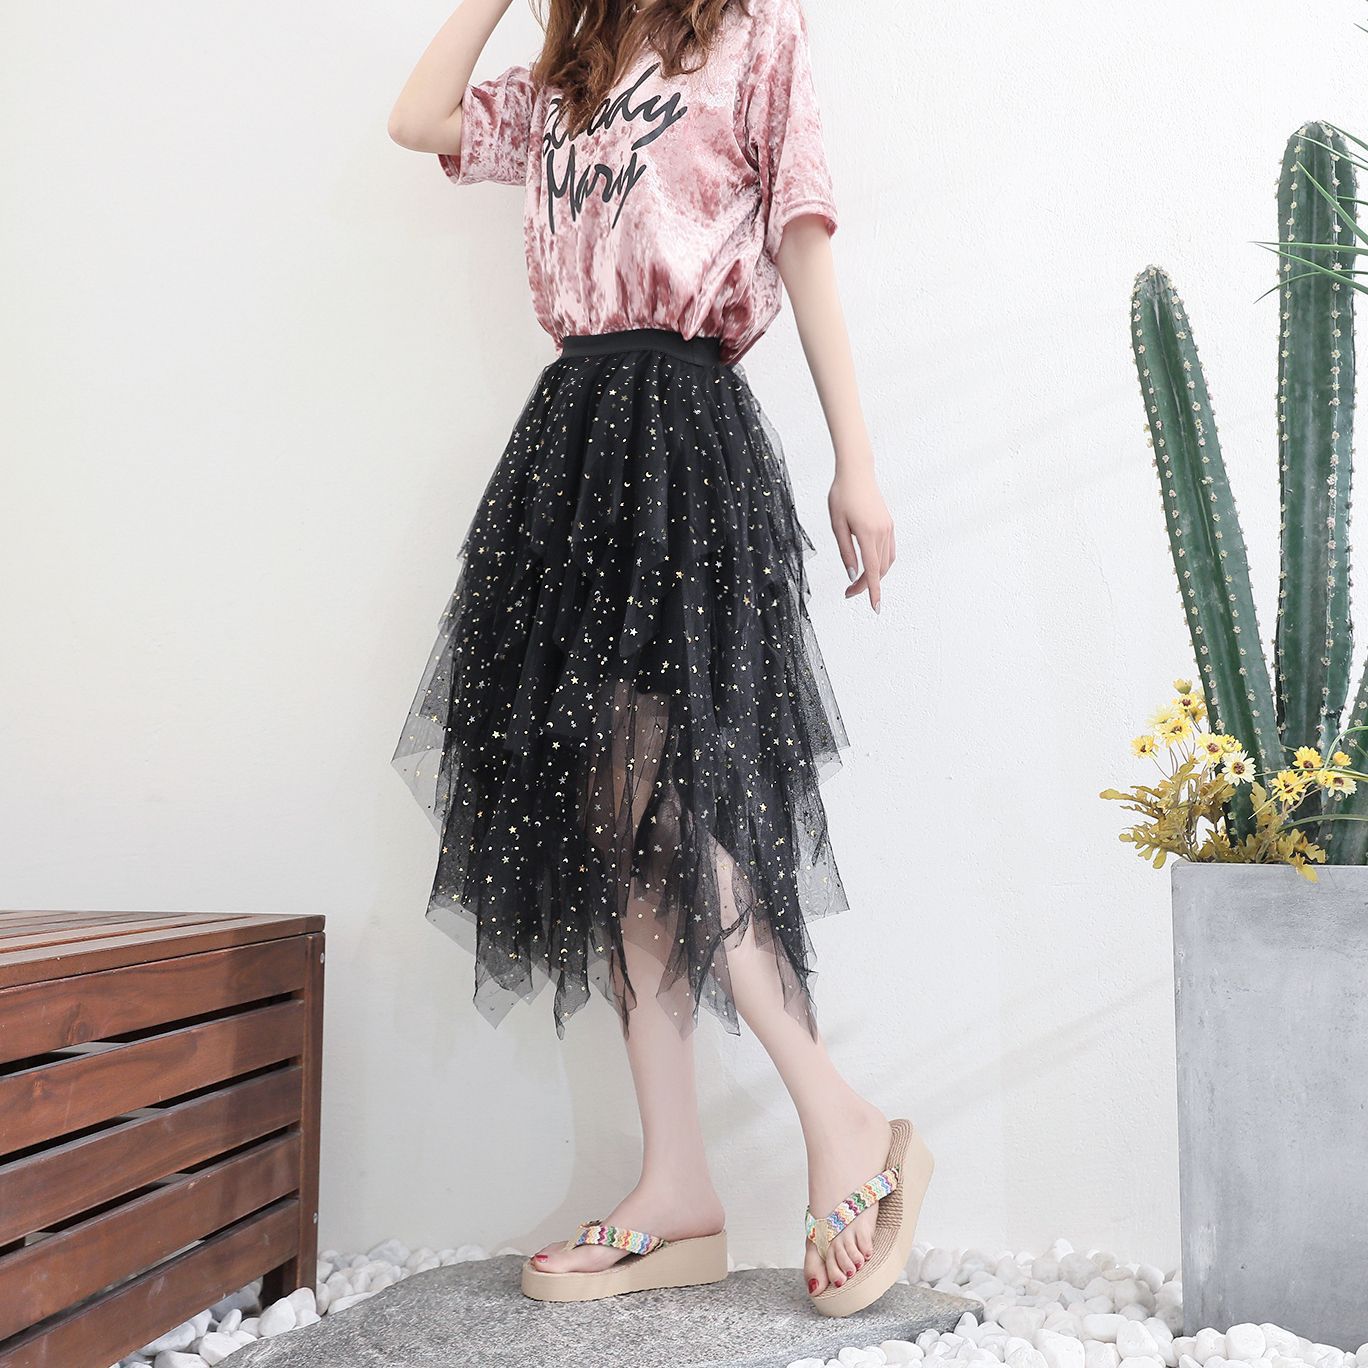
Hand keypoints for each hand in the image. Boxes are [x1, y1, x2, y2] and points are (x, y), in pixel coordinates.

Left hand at [828, 459, 894, 613]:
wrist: (856, 472)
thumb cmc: (841, 496)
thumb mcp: (837, 525)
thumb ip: (845, 551)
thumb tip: (851, 574)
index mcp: (868, 534)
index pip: (872, 570)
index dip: (872, 591)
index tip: (875, 608)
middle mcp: (882, 532)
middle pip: (879, 569)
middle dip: (866, 585)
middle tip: (848, 592)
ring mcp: (888, 528)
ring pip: (886, 562)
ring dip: (875, 575)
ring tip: (857, 582)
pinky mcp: (889, 524)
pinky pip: (889, 551)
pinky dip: (882, 563)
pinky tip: (871, 567)